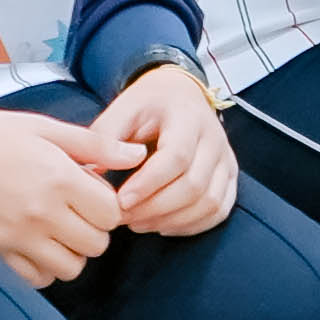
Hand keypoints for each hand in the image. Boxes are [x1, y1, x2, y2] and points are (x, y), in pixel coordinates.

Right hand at [0, 105, 126, 282]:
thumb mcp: (42, 128)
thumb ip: (95, 145)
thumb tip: (138, 156)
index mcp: (58, 178)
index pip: (111, 213)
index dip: (107, 204)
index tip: (91, 194)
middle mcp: (41, 213)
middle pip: (96, 245)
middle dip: (92, 229)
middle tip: (74, 211)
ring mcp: (17, 239)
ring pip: (70, 268)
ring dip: (70, 251)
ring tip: (55, 228)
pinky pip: (37, 280)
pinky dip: (42, 268)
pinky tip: (34, 245)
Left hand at [94, 62, 239, 237]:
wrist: (179, 93)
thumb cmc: (148, 104)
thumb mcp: (123, 108)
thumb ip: (105, 137)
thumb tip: (90, 173)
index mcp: (187, 117)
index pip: (176, 157)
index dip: (149, 184)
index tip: (121, 201)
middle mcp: (214, 139)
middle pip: (194, 186)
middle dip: (155, 209)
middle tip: (123, 218)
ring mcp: (226, 159)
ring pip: (209, 203)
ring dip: (172, 221)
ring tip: (138, 223)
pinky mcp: (229, 177)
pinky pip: (219, 211)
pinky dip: (192, 225)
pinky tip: (163, 225)